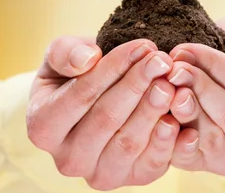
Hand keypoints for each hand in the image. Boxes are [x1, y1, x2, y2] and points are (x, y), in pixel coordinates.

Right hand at [27, 36, 179, 189]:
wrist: (95, 101)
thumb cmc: (75, 74)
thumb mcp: (61, 56)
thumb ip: (64, 53)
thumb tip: (87, 60)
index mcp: (43, 126)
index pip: (82, 95)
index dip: (113, 69)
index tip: (141, 46)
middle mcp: (67, 158)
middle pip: (107, 119)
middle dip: (138, 86)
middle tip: (162, 61)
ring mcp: (99, 174)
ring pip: (129, 142)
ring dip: (154, 110)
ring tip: (172, 82)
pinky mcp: (131, 179)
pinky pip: (151, 164)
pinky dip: (169, 143)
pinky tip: (181, 118)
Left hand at [166, 17, 224, 175]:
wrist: (220, 69)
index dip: (214, 67)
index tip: (187, 50)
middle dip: (196, 85)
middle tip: (172, 65)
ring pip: (208, 136)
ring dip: (181, 106)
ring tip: (165, 81)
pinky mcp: (204, 166)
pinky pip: (186, 156)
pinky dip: (170, 134)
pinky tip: (160, 109)